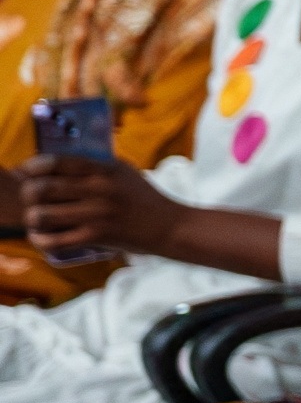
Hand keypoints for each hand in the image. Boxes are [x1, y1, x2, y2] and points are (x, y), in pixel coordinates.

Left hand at [17, 156, 172, 260]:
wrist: (170, 226)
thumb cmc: (143, 197)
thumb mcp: (123, 172)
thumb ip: (95, 165)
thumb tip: (58, 161)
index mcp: (104, 169)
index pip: (56, 162)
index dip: (33, 167)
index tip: (27, 172)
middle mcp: (99, 190)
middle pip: (41, 189)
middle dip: (28, 194)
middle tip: (32, 199)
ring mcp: (97, 214)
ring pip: (42, 216)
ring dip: (33, 218)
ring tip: (37, 219)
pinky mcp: (97, 237)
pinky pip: (55, 241)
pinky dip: (41, 241)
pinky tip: (42, 237)